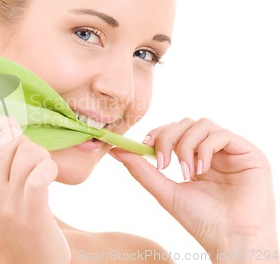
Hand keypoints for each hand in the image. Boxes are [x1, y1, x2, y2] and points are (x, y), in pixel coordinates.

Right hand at [0, 116, 70, 263]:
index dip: (3, 123)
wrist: (25, 261)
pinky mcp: (31, 212)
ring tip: (42, 172)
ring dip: (42, 157)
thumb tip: (2, 119)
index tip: (13, 130)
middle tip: (32, 158)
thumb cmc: (12, 218)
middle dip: (26, 141)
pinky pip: (40, 173)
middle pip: (9, 138)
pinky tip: (50, 176)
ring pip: (29, 152)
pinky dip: (50, 168)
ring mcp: (7, 203)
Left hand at [111, 118, 277, 261]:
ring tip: (186, 173)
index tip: (143, 145)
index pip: (173, 132)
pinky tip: (201, 169)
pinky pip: (221, 134)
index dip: (157, 133)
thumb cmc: (202, 221)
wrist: (231, 239)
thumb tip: (115, 149)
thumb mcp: (165, 191)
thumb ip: (142, 170)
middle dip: (167, 138)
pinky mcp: (248, 152)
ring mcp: (230, 151)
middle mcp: (212, 151)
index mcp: (195, 159)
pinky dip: (205, 148)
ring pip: (201, 124)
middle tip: (162, 164)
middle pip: (184, 123)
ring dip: (186, 146)